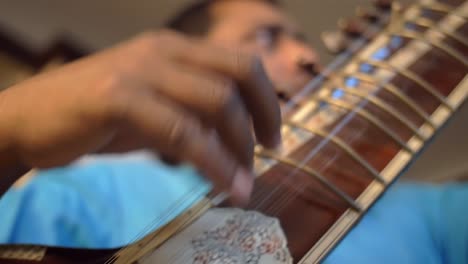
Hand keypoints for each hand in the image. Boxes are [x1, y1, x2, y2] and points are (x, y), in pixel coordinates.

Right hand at [0, 30, 280, 203]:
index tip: (273, 135)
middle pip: (239, 75)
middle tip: (269, 154)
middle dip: (264, 118)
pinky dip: (212, 162)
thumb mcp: (155, 104)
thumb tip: (236, 133)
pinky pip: (182, 132)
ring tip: (244, 182)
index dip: (267, 99)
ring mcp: (141, 70)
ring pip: (216, 103)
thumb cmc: (98, 115)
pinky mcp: (119, 97)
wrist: (31, 117)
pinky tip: (224, 185)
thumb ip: (192, 110)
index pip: (241, 62)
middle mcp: (163, 50)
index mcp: (175, 48)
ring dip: (240, 148)